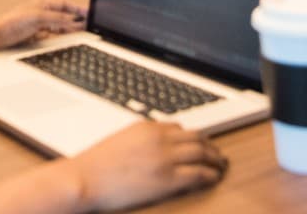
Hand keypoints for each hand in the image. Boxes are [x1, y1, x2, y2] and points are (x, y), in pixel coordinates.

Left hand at [0, 0, 86, 49]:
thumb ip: (56, 18)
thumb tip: (73, 20)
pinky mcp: (36, 35)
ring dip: (70, 29)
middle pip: (63, 15)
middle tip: (89, 24)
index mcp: (42, 4)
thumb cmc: (12, 22)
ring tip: (83, 32)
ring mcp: (39, 25)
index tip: (89, 14)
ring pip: (59, 26)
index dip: (76, 9)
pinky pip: (53, 35)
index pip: (64, 4)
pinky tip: (68, 39)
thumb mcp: (37, 18)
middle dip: (76, 19)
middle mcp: (41, 13)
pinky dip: (61, 36)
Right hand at [67, 122, 226, 210]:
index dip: (193, 136)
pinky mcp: (168, 179)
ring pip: (202, 153)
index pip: (179, 127)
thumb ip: (141, 138)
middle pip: (196, 137)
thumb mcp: (120, 140)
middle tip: (217, 153)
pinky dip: (211, 174)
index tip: (198, 143)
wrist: (85, 179)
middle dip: (210, 145)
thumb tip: (156, 142)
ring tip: (221, 164)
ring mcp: (165, 159)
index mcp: (147, 127)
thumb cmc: (96, 164)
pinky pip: (198, 174)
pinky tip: (214, 177)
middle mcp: (160, 139)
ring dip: (216, 158)